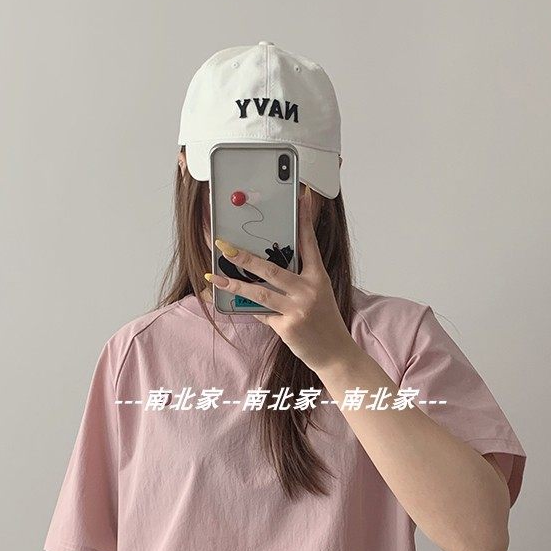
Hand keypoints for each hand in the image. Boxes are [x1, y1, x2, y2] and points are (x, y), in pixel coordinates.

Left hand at [206, 186, 356, 373]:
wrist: (335, 354)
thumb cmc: (323, 322)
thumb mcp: (316, 295)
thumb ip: (295, 282)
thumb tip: (263, 270)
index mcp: (318, 277)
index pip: (309, 243)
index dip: (304, 219)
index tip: (302, 197)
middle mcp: (309, 290)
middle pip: (272, 269)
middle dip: (244, 256)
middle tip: (224, 245)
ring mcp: (298, 309)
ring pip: (260, 292)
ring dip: (234, 283)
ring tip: (215, 276)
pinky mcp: (288, 327)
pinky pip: (262, 313)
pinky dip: (249, 307)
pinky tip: (234, 301)